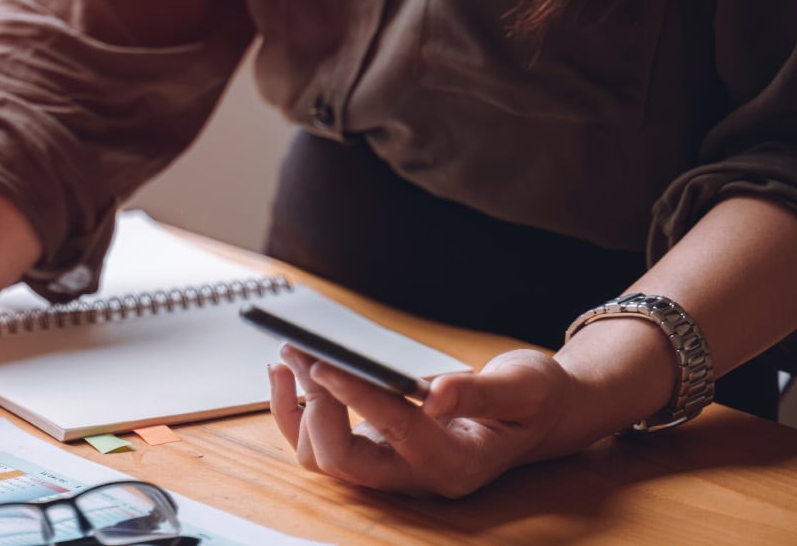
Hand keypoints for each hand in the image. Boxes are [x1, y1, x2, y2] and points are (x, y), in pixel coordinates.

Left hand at [268, 344, 577, 496]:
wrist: (539, 414)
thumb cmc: (535, 400)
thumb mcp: (523, 387)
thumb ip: (481, 393)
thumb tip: (435, 393)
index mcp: (457, 464)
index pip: (396, 434)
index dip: (357, 398)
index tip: (324, 362)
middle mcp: (417, 475)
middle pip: (345, 463)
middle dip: (316, 410)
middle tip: (303, 355)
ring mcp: (392, 466)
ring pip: (323, 456)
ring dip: (297, 406)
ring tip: (291, 352)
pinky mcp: (375, 449)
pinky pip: (321, 442)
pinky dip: (296, 410)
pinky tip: (288, 371)